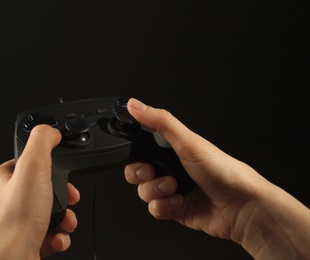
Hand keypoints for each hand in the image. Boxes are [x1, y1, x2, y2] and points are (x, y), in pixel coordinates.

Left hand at [0, 125, 79, 259]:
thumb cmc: (14, 224)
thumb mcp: (33, 169)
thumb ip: (42, 142)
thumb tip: (50, 130)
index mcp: (0, 180)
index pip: (29, 163)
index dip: (50, 167)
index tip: (62, 172)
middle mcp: (4, 201)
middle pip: (44, 189)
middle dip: (63, 197)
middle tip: (69, 199)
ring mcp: (14, 223)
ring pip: (49, 211)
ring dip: (65, 217)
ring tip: (65, 223)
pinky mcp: (23, 241)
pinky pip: (48, 231)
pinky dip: (58, 235)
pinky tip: (57, 238)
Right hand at [124, 98, 309, 258]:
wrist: (241, 206)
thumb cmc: (223, 170)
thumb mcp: (188, 141)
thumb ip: (160, 122)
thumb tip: (135, 105)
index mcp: (173, 148)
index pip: (141, 148)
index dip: (134, 152)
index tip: (137, 154)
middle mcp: (171, 168)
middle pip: (137, 171)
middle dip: (141, 174)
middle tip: (152, 172)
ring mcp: (172, 189)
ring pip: (143, 191)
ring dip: (156, 191)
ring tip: (175, 187)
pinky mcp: (174, 208)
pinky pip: (154, 209)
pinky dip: (164, 206)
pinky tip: (179, 202)